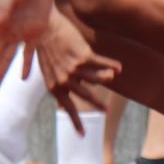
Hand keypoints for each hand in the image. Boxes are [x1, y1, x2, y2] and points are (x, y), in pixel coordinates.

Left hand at [33, 15, 118, 133]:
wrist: (44, 28)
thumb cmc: (45, 49)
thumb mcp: (48, 71)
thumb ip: (59, 84)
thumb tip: (68, 100)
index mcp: (54, 86)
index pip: (68, 108)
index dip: (76, 123)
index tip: (83, 135)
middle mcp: (64, 80)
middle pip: (87, 97)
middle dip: (98, 105)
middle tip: (106, 112)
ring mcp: (74, 69)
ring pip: (98, 79)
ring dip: (107, 78)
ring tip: (113, 77)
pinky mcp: (84, 56)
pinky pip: (102, 64)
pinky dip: (111, 65)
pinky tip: (119, 67)